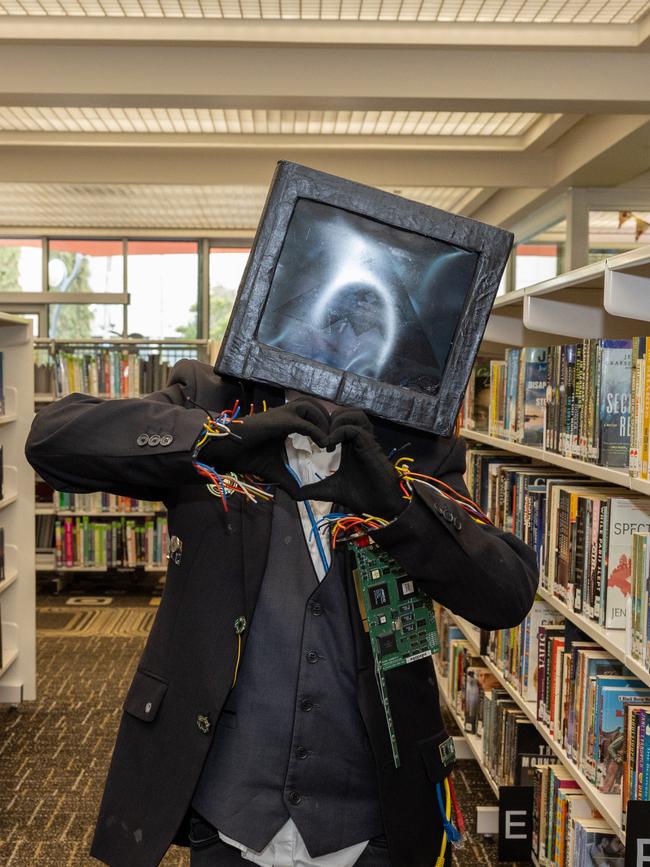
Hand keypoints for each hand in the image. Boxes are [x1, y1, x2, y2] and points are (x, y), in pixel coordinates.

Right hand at [196, 397, 329, 497]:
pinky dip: (317, 431)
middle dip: (327, 419)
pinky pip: (305, 422)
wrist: (225, 450)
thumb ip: (289, 480)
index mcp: (284, 421)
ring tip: (328, 441)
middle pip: (314, 404)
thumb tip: (299, 496)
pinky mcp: (279, 421)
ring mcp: (281, 414)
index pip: (310, 413)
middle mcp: (284, 413)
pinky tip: (323, 445)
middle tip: (334, 440)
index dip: (323, 426)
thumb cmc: (245, 456)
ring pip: (311, 405)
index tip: (329, 446)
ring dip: (324, 421)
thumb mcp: (274, 470)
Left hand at [297, 408, 407, 518]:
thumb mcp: (330, 490)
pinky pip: (354, 429)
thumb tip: (295, 494)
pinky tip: (329, 446)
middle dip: (329, 419)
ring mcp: (365, 440)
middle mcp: (358, 438)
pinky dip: (339, 433)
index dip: (324, 424)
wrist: (379, 506)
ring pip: (354, 413)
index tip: (313, 440)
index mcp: (349, 444)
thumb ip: (313, 488)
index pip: (339, 421)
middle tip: (319, 436)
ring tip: (326, 439)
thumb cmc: (361, 496)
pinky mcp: (370, 446)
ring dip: (337, 422)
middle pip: (347, 411)